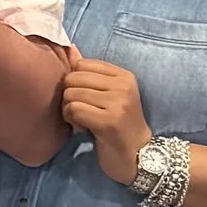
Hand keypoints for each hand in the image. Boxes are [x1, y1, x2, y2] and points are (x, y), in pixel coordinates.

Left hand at [61, 55, 152, 188]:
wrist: (137, 157)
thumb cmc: (118, 126)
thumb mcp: (108, 96)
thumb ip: (90, 74)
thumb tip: (69, 49)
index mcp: (124, 76)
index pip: (82, 64)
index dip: (74, 81)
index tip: (84, 98)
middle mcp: (123, 86)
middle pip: (73, 78)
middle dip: (69, 96)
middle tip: (80, 112)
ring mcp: (118, 103)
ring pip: (71, 94)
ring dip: (69, 110)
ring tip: (82, 120)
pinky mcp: (109, 121)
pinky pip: (74, 110)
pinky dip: (71, 120)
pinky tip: (81, 128)